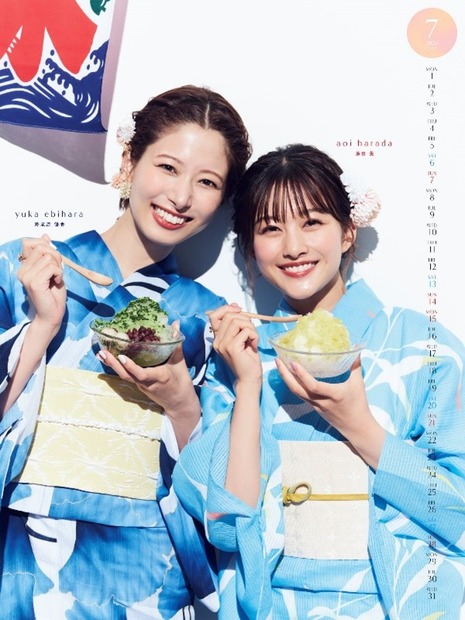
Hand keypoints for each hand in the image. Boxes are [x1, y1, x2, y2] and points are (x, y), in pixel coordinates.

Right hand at [17, 234, 65, 333]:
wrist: (52, 314)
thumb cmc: (53, 294)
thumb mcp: (53, 269)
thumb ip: (48, 254)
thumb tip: (45, 236)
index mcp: (24, 266)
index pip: (30, 242)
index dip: (46, 246)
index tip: (53, 261)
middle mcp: (22, 270)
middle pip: (41, 247)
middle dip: (55, 256)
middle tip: (57, 271)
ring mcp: (26, 276)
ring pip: (48, 257)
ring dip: (58, 266)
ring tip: (56, 278)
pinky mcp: (34, 282)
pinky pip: (52, 267)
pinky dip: (59, 273)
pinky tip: (56, 283)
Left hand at [96, 322, 199, 447]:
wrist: (179, 404)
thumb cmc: (181, 382)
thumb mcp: (180, 363)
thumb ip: (176, 343)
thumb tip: (175, 323)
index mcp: (158, 377)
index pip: (141, 374)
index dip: (131, 366)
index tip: (121, 357)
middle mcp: (146, 383)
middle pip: (126, 375)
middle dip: (113, 364)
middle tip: (102, 351)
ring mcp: (141, 386)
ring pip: (124, 376)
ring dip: (112, 365)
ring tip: (101, 353)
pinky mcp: (139, 385)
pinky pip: (126, 376)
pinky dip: (118, 367)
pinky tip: (111, 358)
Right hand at [209, 304, 261, 385]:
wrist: (249, 378)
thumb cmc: (247, 358)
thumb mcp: (241, 337)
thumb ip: (236, 324)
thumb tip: (235, 306)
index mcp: (217, 337)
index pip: (214, 315)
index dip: (226, 308)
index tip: (239, 310)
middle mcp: (217, 340)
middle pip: (229, 316)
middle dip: (245, 319)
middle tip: (251, 332)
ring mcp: (223, 344)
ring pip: (237, 321)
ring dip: (251, 327)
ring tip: (253, 339)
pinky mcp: (231, 347)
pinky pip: (245, 331)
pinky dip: (254, 335)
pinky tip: (254, 345)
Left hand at [275, 357, 385, 468]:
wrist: (355, 428)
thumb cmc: (359, 405)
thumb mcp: (358, 384)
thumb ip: (355, 365)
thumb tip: (355, 347)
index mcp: (333, 395)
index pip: (313, 386)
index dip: (302, 375)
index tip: (293, 362)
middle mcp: (321, 401)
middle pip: (297, 390)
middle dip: (285, 375)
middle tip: (277, 360)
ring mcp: (315, 405)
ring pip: (296, 393)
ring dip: (286, 379)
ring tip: (280, 365)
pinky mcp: (313, 407)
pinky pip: (300, 395)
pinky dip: (292, 384)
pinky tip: (289, 375)